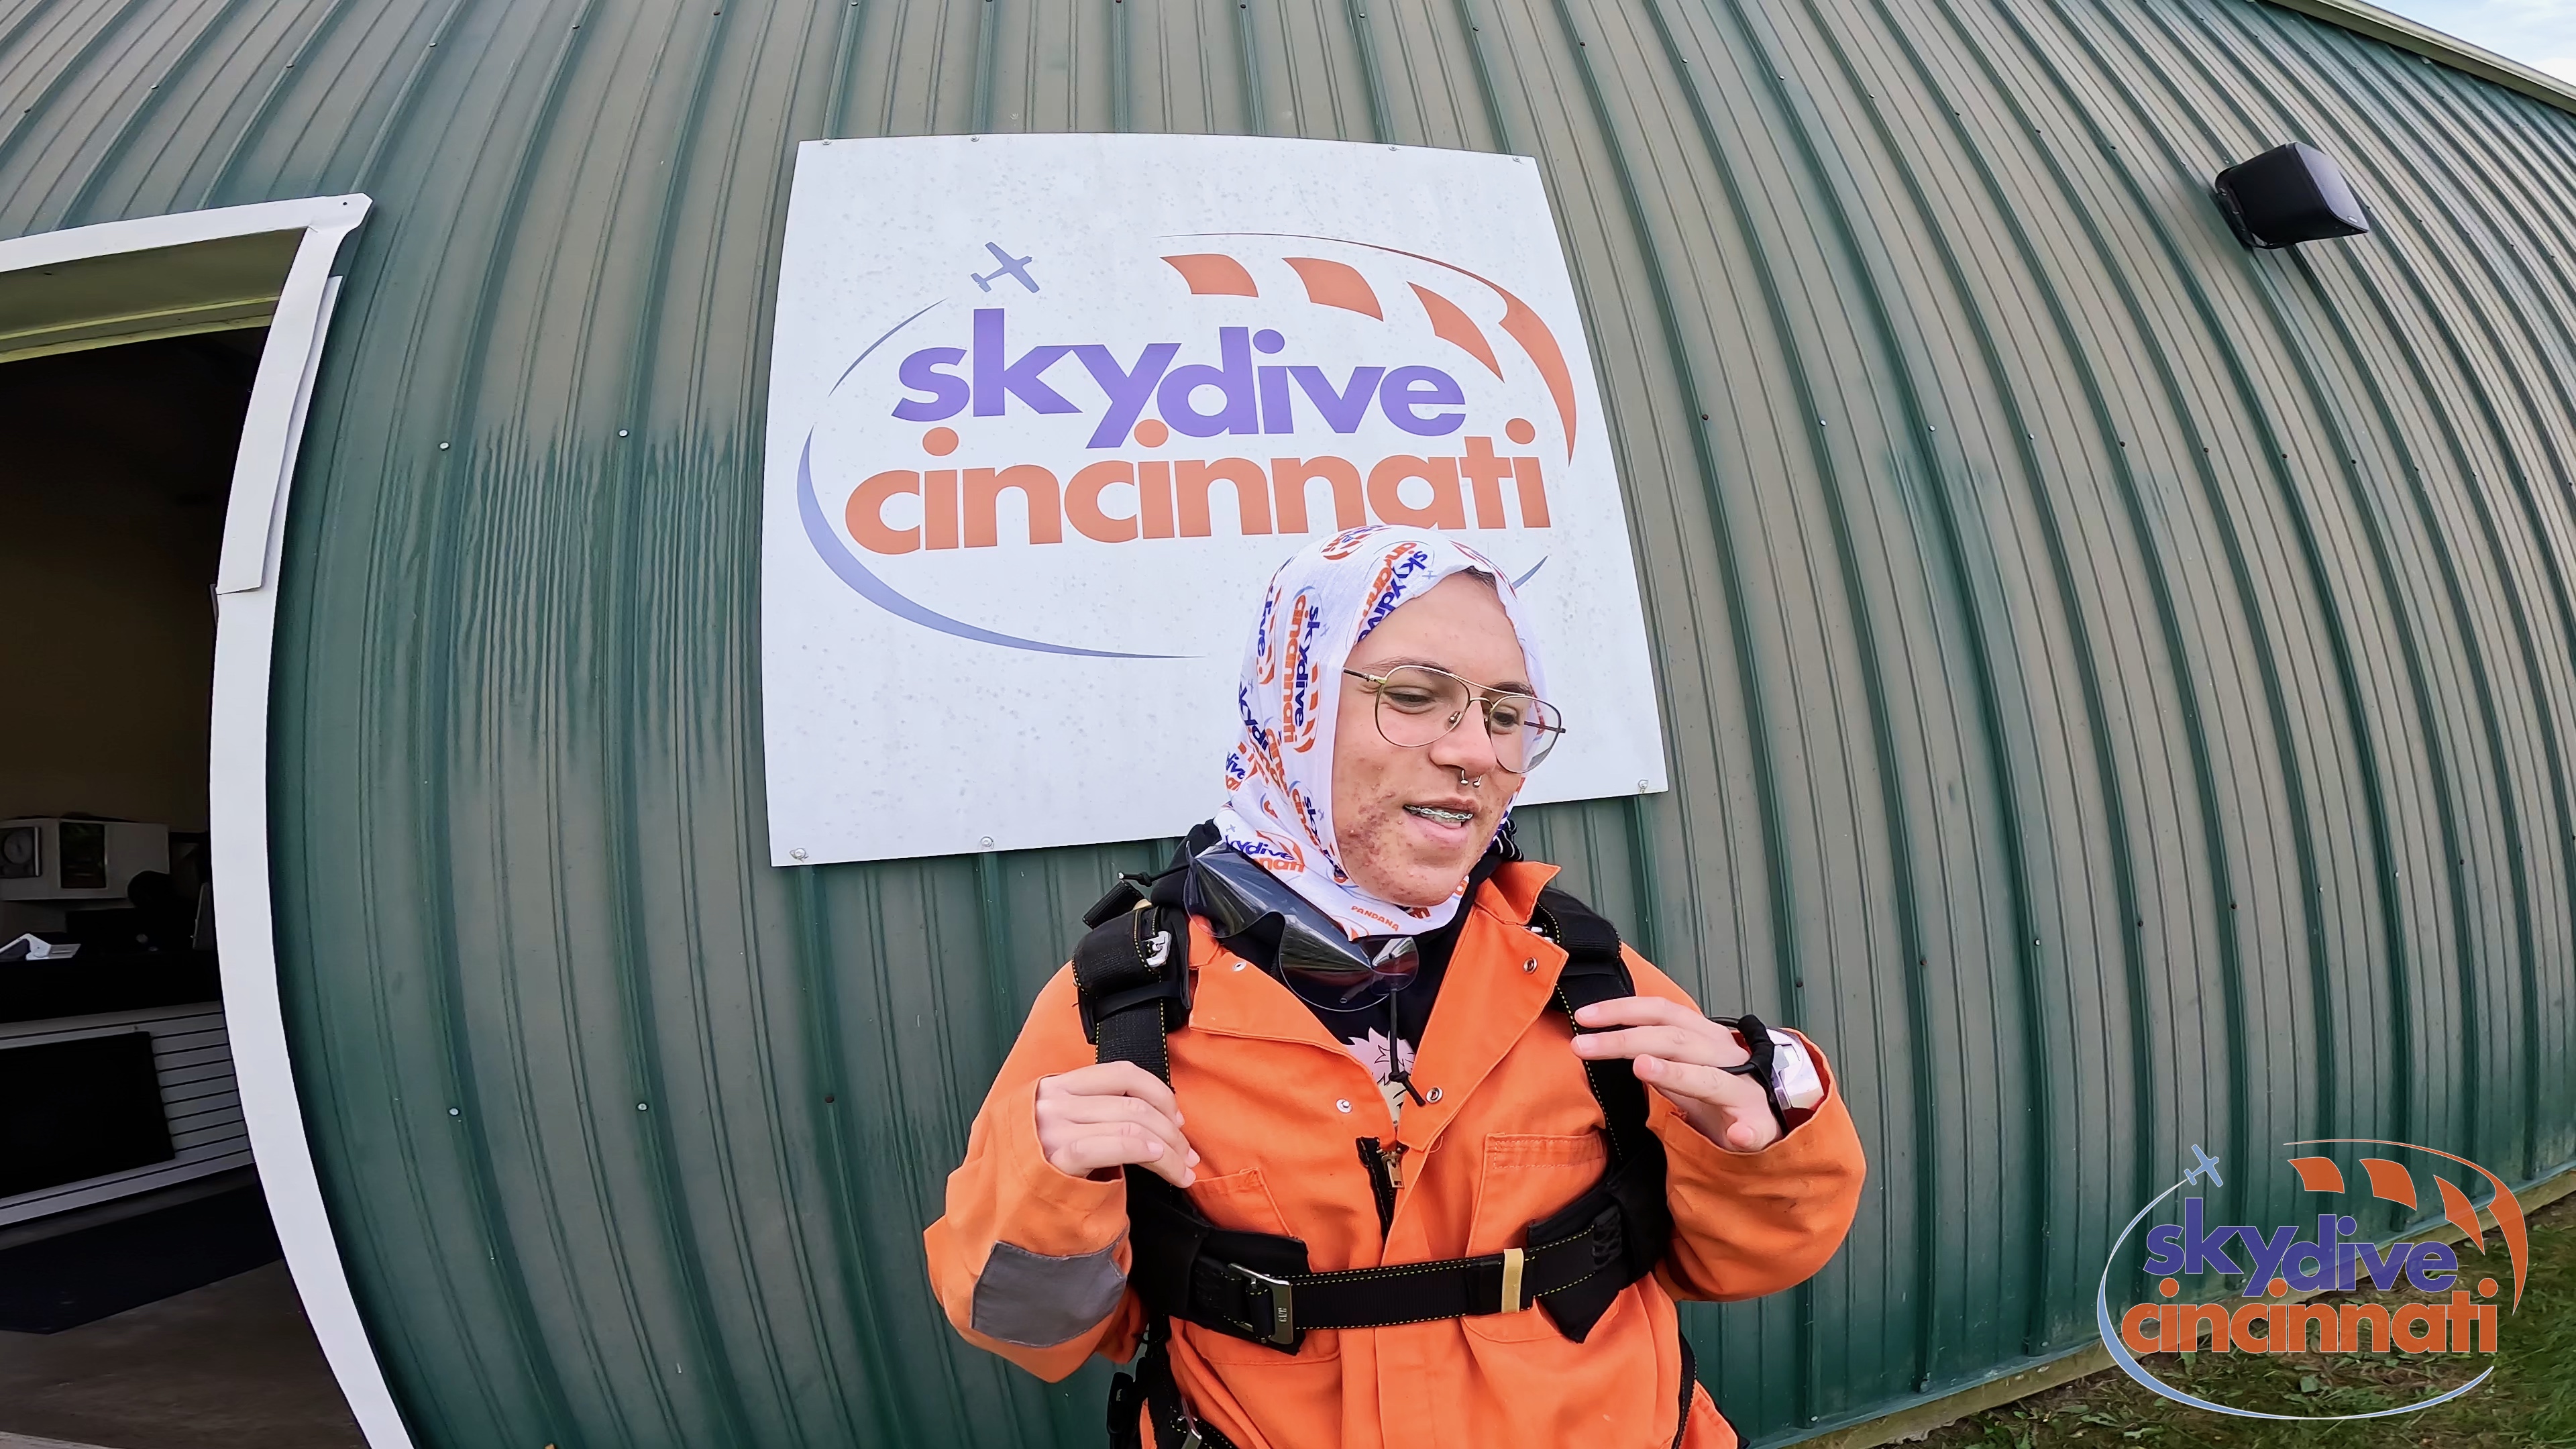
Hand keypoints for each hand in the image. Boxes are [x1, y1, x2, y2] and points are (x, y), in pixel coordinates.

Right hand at [1034, 1062, 1199, 1186]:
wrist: (1002, 1205)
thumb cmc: (1038, 1167)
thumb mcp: (1059, 1124)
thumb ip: (1094, 1110)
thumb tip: (1157, 1116)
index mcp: (1059, 1085)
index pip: (1123, 1072)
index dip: (1159, 1093)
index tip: (1177, 1119)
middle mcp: (1055, 1100)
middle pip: (1134, 1104)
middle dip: (1172, 1131)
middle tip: (1187, 1154)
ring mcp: (1054, 1127)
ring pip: (1132, 1124)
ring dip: (1169, 1150)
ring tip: (1183, 1169)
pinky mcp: (1058, 1156)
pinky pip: (1114, 1145)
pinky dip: (1145, 1150)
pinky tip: (1160, 1161)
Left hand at [1570, 998, 1781, 1151]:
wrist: (1768, 1119)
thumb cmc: (1717, 1092)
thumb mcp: (1681, 1067)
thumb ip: (1650, 1053)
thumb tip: (1604, 1041)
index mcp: (1704, 1037)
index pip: (1662, 1012)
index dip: (1622, 1010)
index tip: (1584, 1017)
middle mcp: (1724, 1056)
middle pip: (1674, 1040)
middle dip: (1625, 1039)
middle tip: (1583, 1045)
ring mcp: (1743, 1091)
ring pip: (1710, 1079)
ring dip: (1676, 1073)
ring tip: (1643, 1068)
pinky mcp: (1760, 1127)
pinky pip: (1754, 1129)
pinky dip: (1746, 1132)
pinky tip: (1738, 1136)